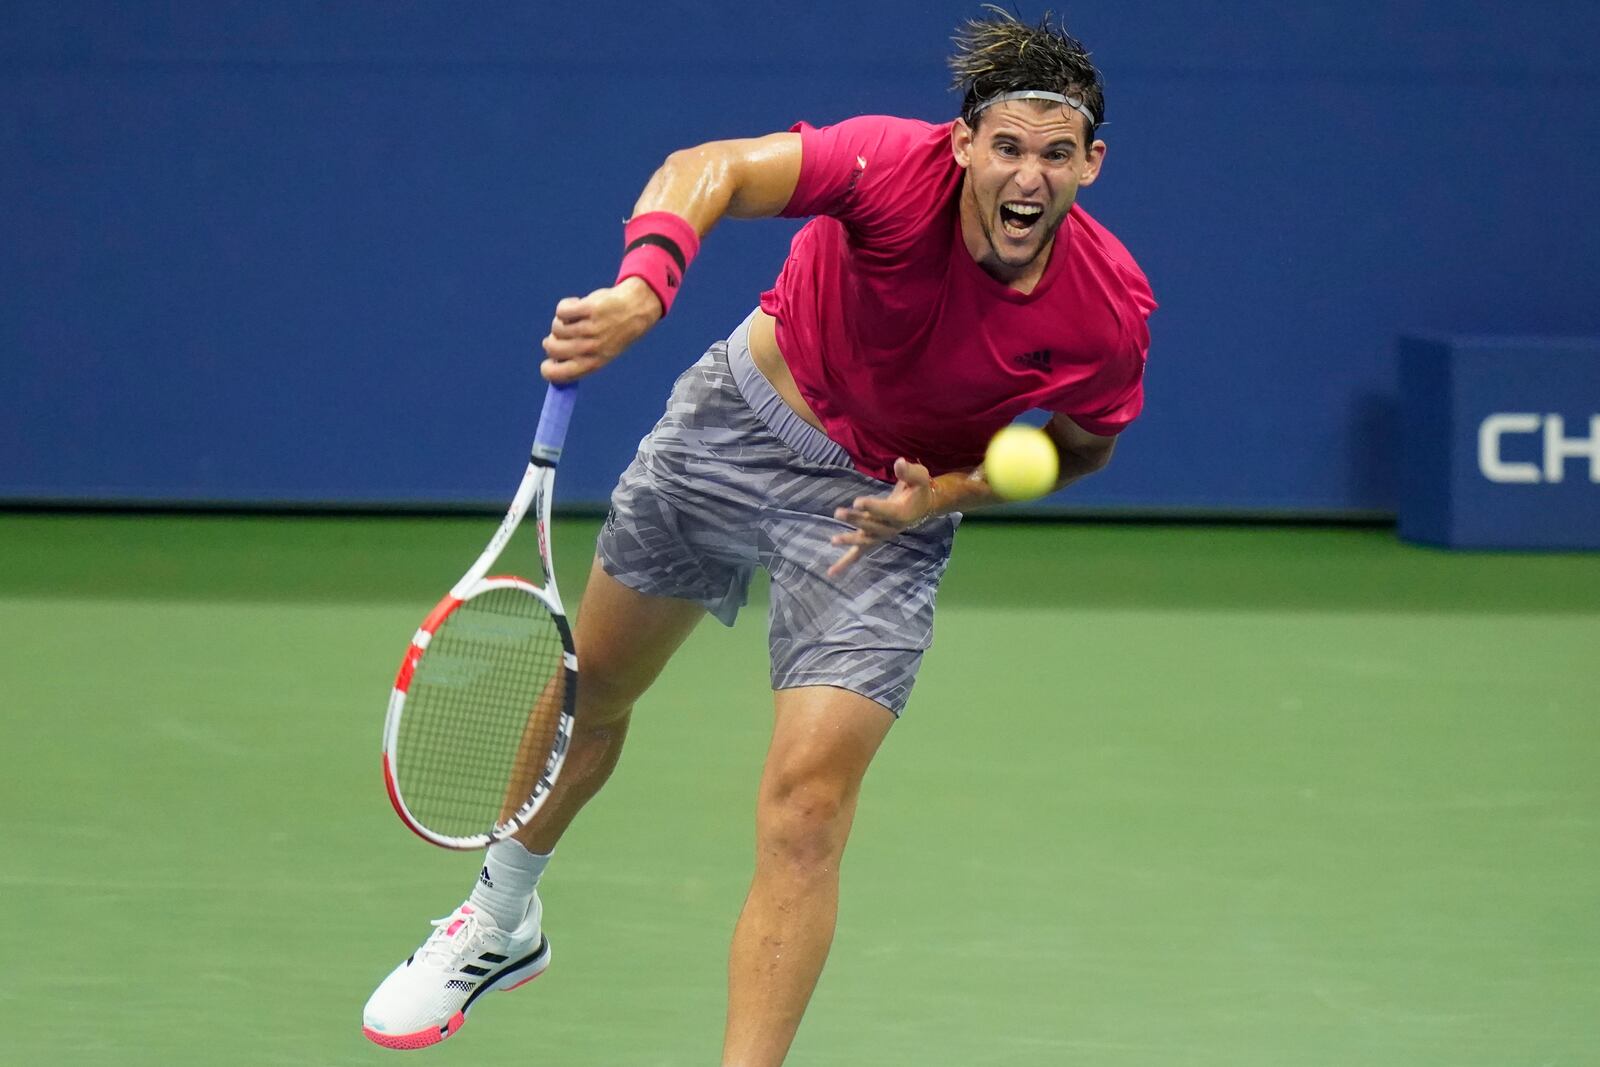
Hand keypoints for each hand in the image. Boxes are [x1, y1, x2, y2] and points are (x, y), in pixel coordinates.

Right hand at [540, 276, 662, 383]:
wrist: (636, 308)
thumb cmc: (614, 332)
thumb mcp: (602, 353)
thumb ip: (580, 359)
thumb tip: (553, 361)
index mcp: (593, 363)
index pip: (558, 374)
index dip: (548, 368)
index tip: (550, 360)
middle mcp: (591, 348)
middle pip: (552, 348)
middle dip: (551, 340)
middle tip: (560, 334)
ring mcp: (591, 328)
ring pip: (557, 328)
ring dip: (561, 321)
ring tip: (574, 318)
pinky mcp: (589, 308)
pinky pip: (562, 310)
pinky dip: (565, 306)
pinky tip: (576, 304)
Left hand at [828, 457, 935, 577]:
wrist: (922, 507)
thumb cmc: (918, 490)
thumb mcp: (919, 476)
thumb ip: (909, 471)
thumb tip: (899, 462)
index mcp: (902, 514)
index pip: (885, 512)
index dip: (872, 507)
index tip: (857, 501)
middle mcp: (891, 528)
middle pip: (872, 526)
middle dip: (855, 520)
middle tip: (838, 513)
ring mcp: (881, 536)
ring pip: (865, 541)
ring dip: (850, 540)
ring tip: (833, 540)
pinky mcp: (873, 539)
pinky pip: (860, 554)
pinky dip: (845, 564)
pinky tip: (831, 573)